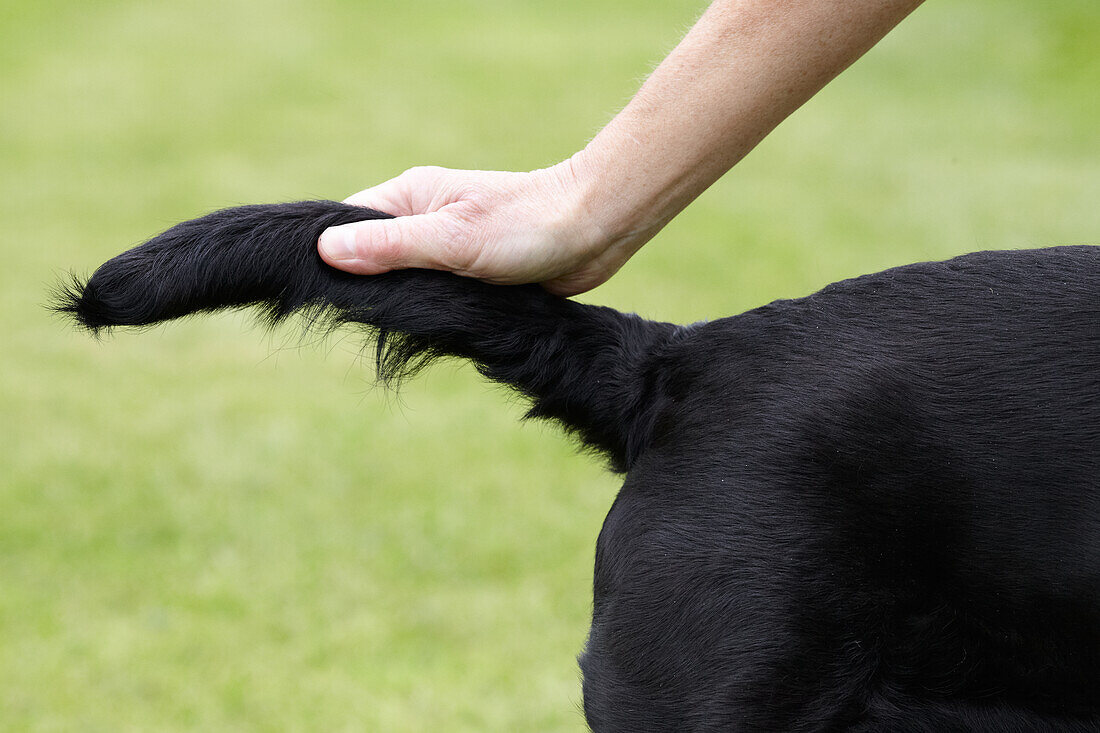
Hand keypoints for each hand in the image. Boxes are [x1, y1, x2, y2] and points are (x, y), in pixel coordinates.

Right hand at [317, 160, 635, 296]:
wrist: (593, 232)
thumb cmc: (527, 225)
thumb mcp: (452, 237)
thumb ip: (391, 246)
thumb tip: (327, 250)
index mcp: (410, 196)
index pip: (347, 224)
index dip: (330, 256)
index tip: (319, 291)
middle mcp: (423, 218)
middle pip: (370, 255)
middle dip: (363, 286)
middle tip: (354, 320)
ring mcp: (445, 245)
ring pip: (402, 280)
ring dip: (398, 301)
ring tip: (387, 328)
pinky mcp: (468, 271)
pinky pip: (432, 293)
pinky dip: (427, 309)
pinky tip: (423, 327)